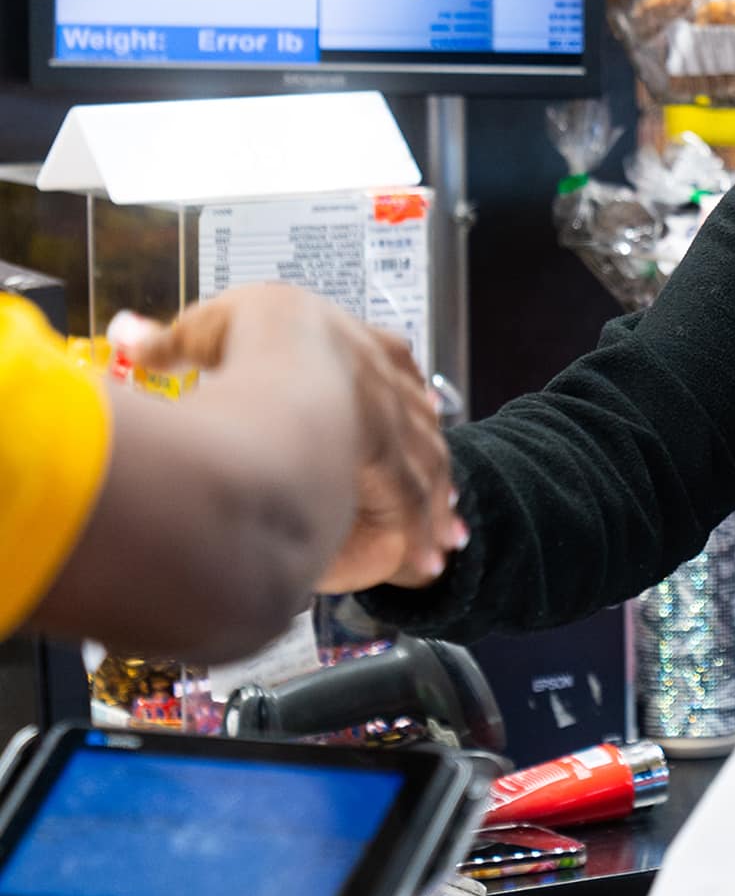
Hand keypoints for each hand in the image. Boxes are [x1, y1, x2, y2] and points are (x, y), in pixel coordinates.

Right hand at [112, 289, 463, 593]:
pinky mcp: (388, 467)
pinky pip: (410, 509)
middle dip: (430, 450)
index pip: (387, 357)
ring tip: (444, 538)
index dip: (396, 381)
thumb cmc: (245, 345)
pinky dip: (417, 535)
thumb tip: (129, 335)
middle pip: (419, 419)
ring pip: (426, 466)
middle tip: (445, 482)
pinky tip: (422, 562)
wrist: (276, 372)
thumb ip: (174, 344)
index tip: (416, 400)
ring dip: (434, 502)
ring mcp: (389, 423)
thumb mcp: (205, 332)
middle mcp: (378, 380)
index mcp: (343, 340)